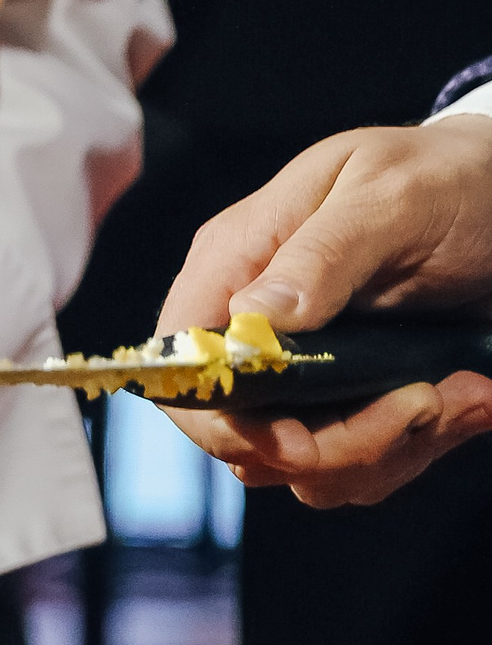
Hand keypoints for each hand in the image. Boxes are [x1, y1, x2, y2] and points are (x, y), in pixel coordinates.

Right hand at [160, 117, 491, 506]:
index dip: (218, 417)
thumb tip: (249, 320)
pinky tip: (468, 398)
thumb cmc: (441, 178)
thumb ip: (321, 254)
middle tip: (424, 407)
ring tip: (463, 394)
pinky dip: (417, 450)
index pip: (180, 358)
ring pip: (302, 465)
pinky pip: (356, 465)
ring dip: (389, 451)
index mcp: (239, 257)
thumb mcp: (389, 198)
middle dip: (332, 447)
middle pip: (241, 431)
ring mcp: (303, 365)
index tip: (298, 442)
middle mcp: (256, 320)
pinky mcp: (352, 395)